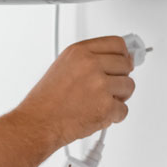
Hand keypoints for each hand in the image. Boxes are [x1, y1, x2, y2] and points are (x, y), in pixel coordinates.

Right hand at [15, 36, 135, 146]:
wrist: (38, 123)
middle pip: (126, 65)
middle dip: (120, 77)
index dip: (123, 54)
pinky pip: (124, 110)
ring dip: (119, 97)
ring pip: (129, 87)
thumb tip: (115, 60)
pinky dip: (113, 116)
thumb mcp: (63, 67)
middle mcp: (90, 65)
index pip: (117, 44)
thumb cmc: (46, 100)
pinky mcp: (106, 106)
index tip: (124, 60)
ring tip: (99, 102)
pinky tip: (96, 114)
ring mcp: (100, 85)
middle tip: (107, 87)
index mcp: (79, 52)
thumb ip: (88, 60)